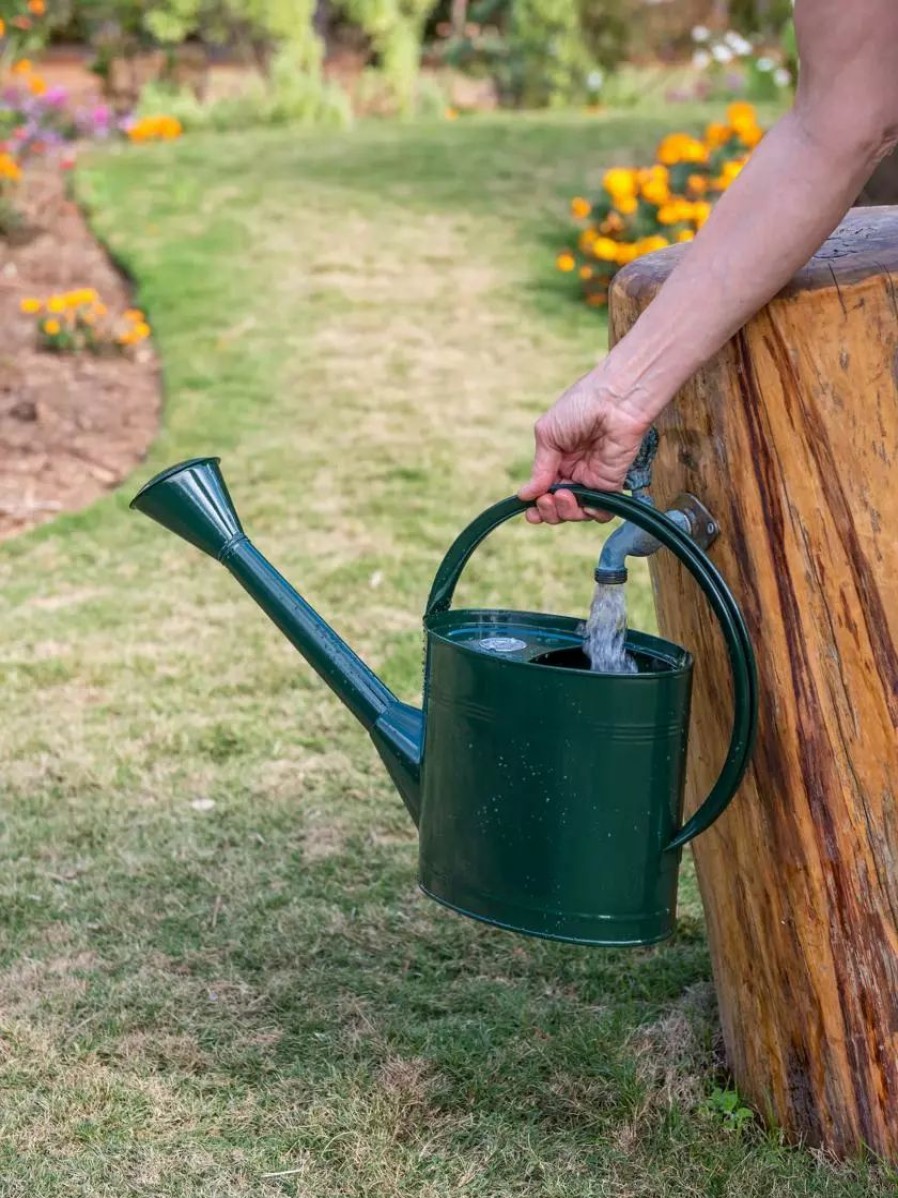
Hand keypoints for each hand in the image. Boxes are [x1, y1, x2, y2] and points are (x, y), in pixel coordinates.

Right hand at [517, 364, 652, 523]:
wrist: (614, 400)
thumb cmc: (580, 407)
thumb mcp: (548, 435)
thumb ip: (540, 469)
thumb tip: (525, 495)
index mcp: (557, 460)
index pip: (544, 490)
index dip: (536, 505)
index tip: (529, 512)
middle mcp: (574, 472)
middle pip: (558, 506)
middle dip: (549, 510)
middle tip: (547, 499)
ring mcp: (593, 479)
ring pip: (577, 512)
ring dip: (566, 511)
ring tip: (563, 495)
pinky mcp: (612, 484)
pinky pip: (602, 511)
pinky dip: (592, 513)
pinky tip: (584, 503)